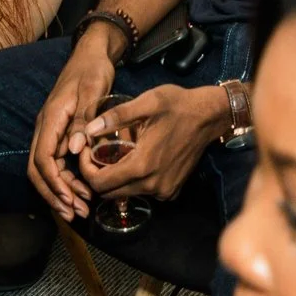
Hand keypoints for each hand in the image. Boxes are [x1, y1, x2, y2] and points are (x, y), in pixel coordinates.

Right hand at [28, 41, 119, 220]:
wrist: (91, 55)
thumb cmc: (92, 70)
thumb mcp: (93, 90)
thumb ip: (85, 119)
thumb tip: (75, 150)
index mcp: (51, 118)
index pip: (42, 158)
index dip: (54, 182)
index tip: (70, 200)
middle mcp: (46, 128)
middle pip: (38, 170)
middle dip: (54, 195)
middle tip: (75, 214)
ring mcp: (51, 132)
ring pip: (47, 170)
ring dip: (61, 192)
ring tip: (81, 210)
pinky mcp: (60, 134)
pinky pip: (57, 163)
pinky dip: (67, 181)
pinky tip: (82, 192)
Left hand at [75, 86, 229, 202]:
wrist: (209, 116)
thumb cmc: (177, 105)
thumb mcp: (147, 102)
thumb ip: (117, 116)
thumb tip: (88, 129)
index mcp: (142, 165)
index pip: (100, 183)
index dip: (86, 169)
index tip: (86, 151)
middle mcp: (152, 185)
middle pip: (109, 193)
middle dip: (96, 175)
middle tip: (95, 153)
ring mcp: (164, 190)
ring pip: (125, 193)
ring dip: (114, 179)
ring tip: (113, 155)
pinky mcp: (172, 191)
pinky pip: (143, 192)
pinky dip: (132, 181)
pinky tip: (134, 160)